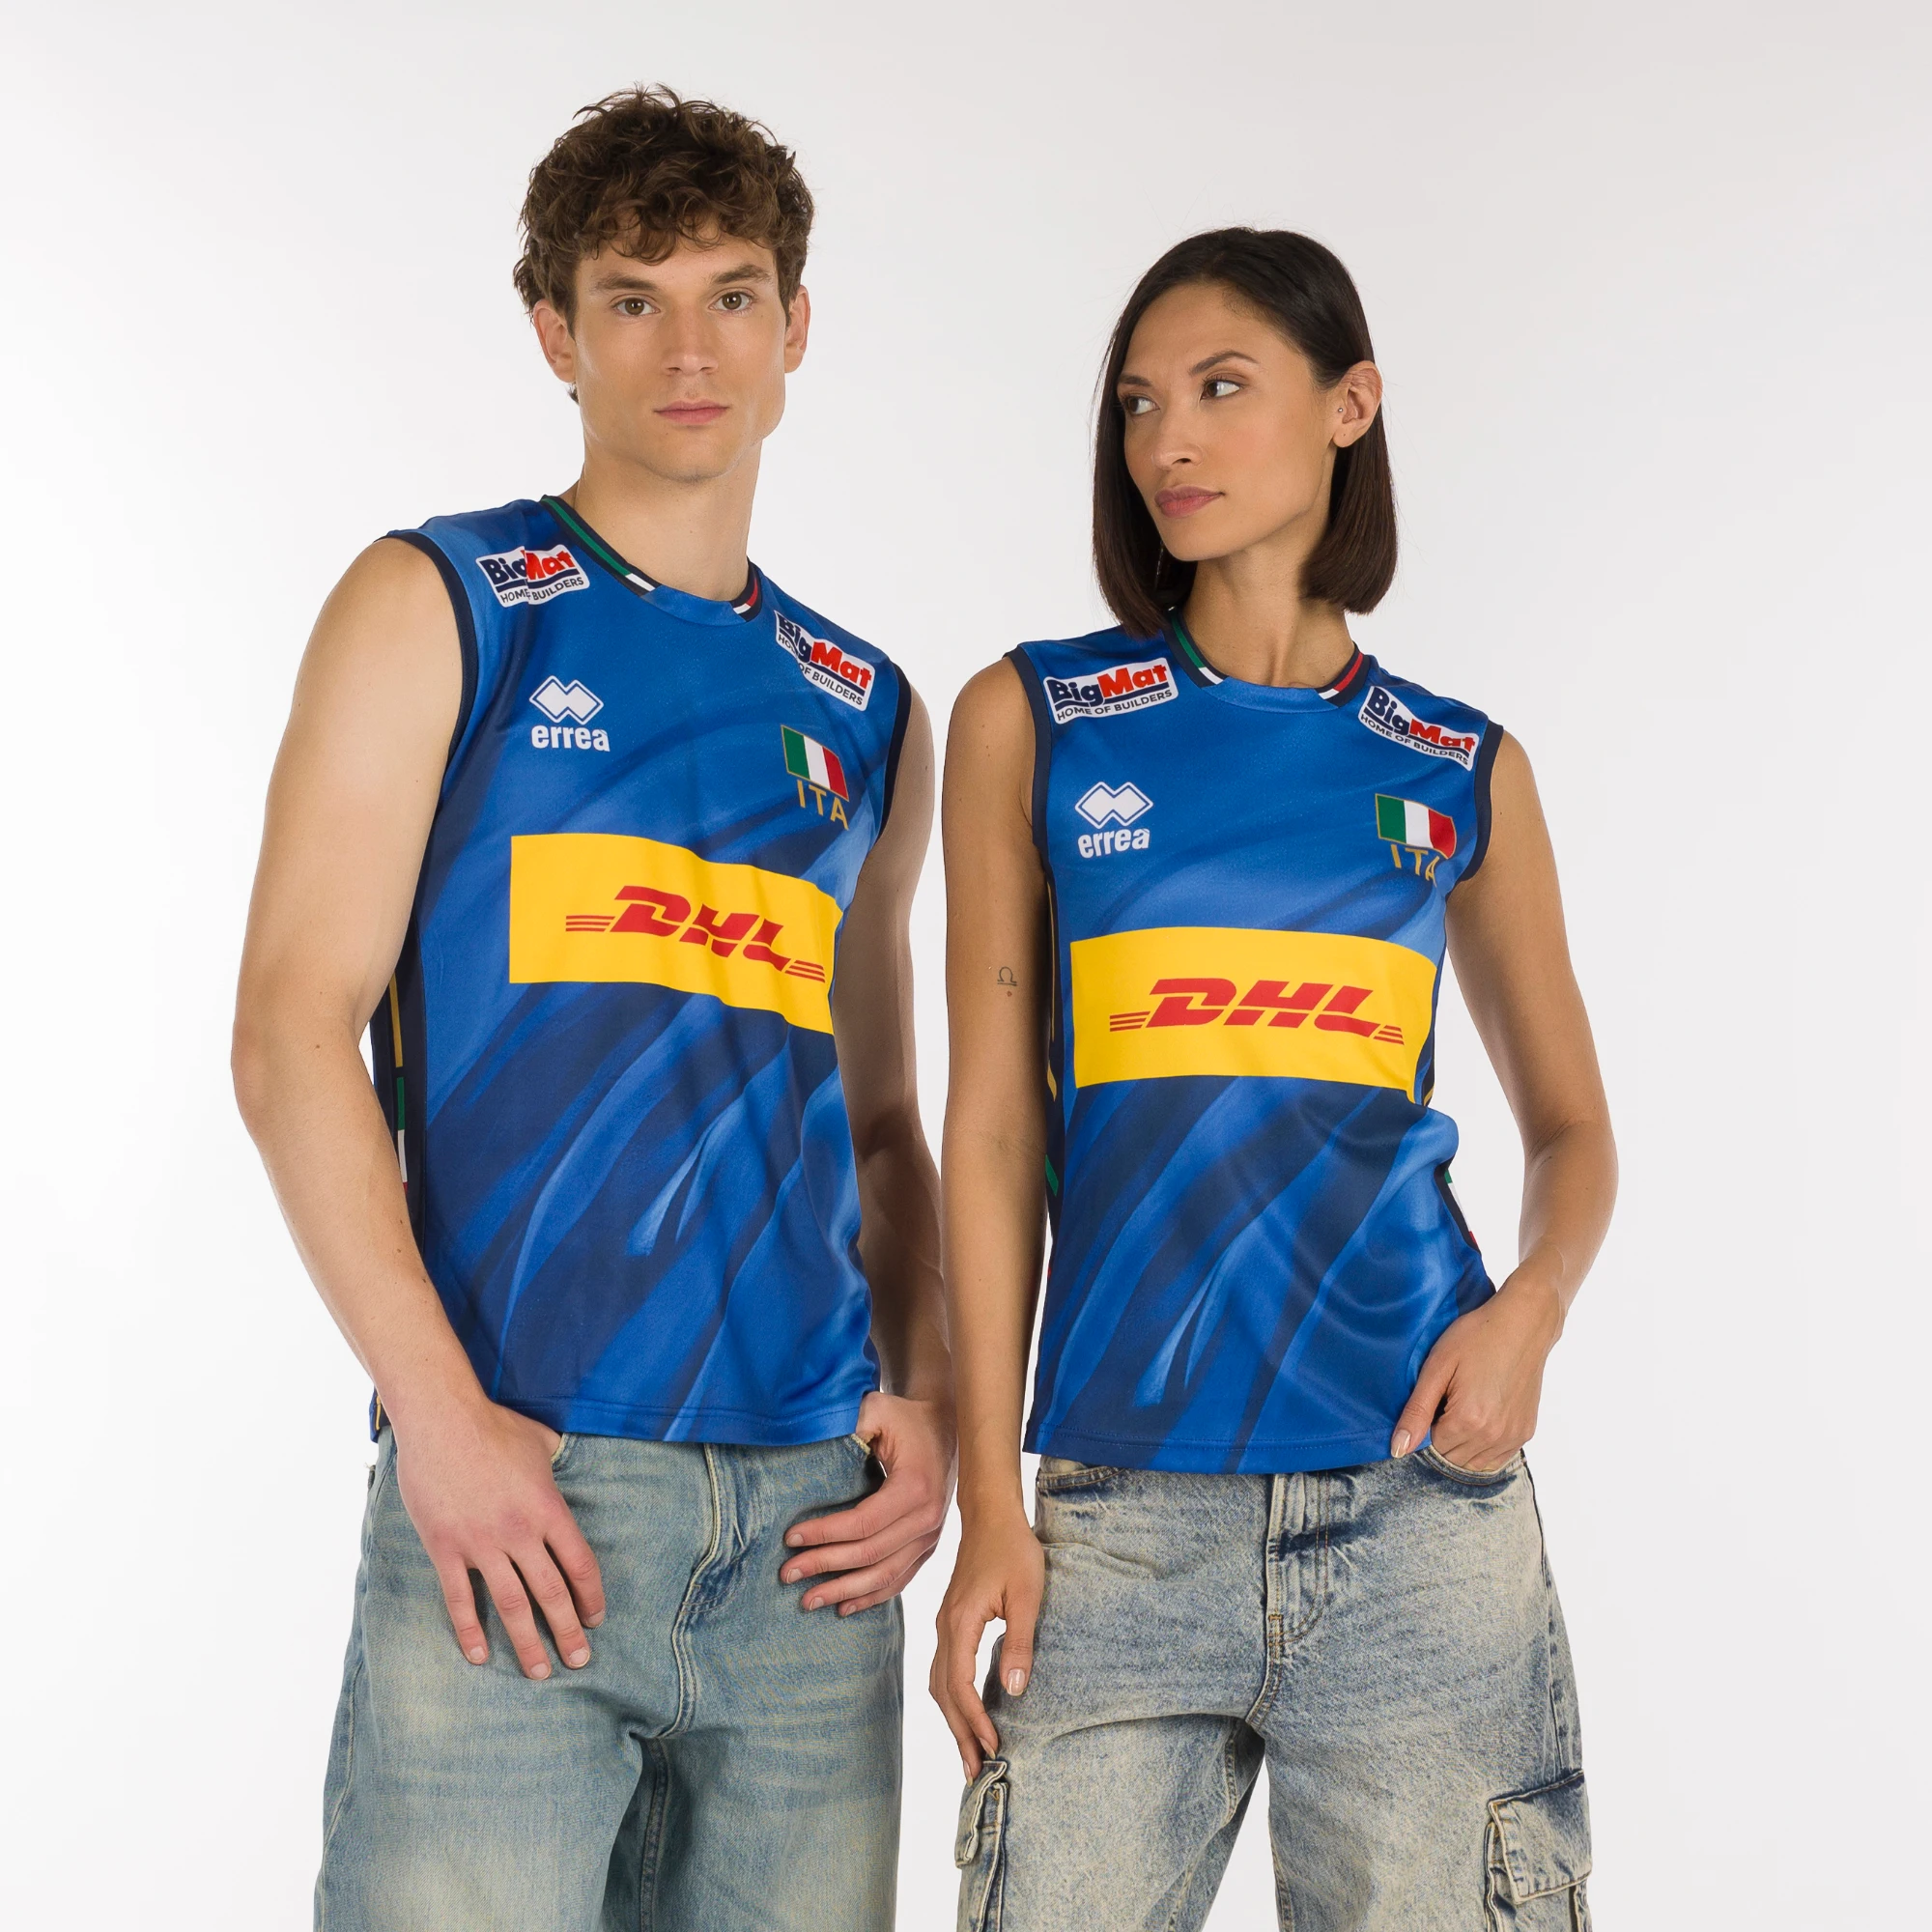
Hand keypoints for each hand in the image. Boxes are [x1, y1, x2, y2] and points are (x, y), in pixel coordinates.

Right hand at [391, 1396, 604, 1678]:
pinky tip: (479, 1656)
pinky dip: (470, 1629)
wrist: (442, 1419)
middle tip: (580, 1661)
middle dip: (568, 1631)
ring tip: (540, 1672)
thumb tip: (571, 1462)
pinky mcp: (446, 1547)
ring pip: (511, 1605)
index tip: (596, 1619)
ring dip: (527, 1643)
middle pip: (551, 1593)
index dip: (591, 1596)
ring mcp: (481, 1543)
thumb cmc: (495, 1426)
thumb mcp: (542, 1442)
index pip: (580, 1564)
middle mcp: (519, 1532)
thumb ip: (558, 1463)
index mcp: (548, 1508)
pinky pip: (460, 1598)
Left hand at [780, 1391, 954, 1614]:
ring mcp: (931, 1537)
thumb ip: (853, 1424)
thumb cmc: (905, 1418)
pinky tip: (843, 1607)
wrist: (945, 1425)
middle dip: (824, 1566)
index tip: (790, 1538)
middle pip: (868, 1555)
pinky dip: (871, 1596)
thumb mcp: (878, 1409)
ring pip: (884, 1576)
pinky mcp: (929, 1547)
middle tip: (787, 1575)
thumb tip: (820, 1443)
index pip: (862, 1523)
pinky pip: (899, 1580)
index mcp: (915, 1487)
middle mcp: (927, 1518)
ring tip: (807, 1600)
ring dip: (843, 1591)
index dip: (824, 1534)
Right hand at [930, 1507, 1044, 1779]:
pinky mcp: (951, 1622)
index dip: (974, 1719)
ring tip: (969, 1752)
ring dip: (953, 1720)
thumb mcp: (1026, 1595)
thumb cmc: (1014, 1549)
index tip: (993, 1745)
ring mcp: (944, 1625)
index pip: (959, 1683)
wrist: (992, 1514)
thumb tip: (1013, 1692)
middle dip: (958, 1733)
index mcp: (961, 1621)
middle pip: (943, 1692)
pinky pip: (944, 1669)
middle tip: (975, 1772)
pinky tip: (967, 1712)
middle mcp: (945, 1627)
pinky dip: (952, 1698)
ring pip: (939, 1683)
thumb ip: (1019, 1642)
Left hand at [1391, 1272, 1563, 1472]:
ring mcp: (1513, 1437)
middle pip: (1451, 1458)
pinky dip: (1481, 1448)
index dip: (1424, 1426)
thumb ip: (1416, 1411)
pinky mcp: (1525, 1433)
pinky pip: (1495, 1459)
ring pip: (1472, 1463)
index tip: (1432, 1401)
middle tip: (1446, 1401)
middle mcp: (1493, 1436)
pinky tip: (1479, 1419)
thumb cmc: (1476, 1337)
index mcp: (1468, 1420)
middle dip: (1441, 1437)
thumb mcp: (1437, 1367)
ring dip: (1460, 1445)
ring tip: (1461, 1408)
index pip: (1431, 1447)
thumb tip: (1398, 1449)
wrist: (1523, 1324)